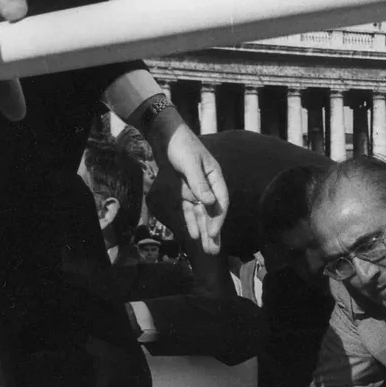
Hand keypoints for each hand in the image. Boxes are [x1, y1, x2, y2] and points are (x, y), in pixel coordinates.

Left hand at [152, 122, 227, 254]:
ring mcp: (196, 190)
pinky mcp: (184, 192)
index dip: (218, 219)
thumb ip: (199, 183)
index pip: (221, 203)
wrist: (164, 135)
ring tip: (208, 250)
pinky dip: (192, 221)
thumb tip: (210, 203)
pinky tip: (193, 235)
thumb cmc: (180, 145)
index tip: (213, 233)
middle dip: (213, 232)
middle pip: (212, 213)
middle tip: (214, 251)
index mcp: (215, 177)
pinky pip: (190, 210)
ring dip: (204, 231)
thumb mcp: (189, 162)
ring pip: (202, 214)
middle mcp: (208, 186)